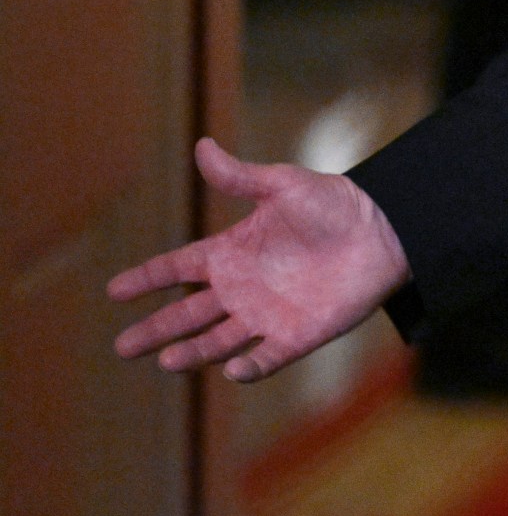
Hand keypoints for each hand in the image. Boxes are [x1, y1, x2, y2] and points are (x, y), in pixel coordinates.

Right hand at [108, 139, 410, 381]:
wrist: (385, 229)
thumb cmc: (334, 203)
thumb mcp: (283, 185)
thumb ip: (240, 175)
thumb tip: (202, 145)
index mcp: (232, 251)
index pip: (178, 268)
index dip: (147, 279)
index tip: (114, 291)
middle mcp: (243, 288)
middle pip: (188, 314)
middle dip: (156, 330)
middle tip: (123, 346)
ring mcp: (268, 314)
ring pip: (219, 341)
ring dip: (193, 352)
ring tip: (167, 361)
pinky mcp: (299, 335)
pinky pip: (269, 357)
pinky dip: (250, 367)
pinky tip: (231, 370)